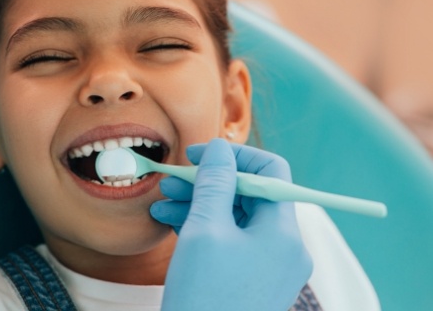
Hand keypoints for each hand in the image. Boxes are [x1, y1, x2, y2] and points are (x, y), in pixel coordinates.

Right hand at [151, 139, 311, 310]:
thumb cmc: (206, 298)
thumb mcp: (205, 231)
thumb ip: (215, 184)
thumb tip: (221, 150)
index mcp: (282, 232)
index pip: (270, 172)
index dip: (234, 156)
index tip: (198, 155)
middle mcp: (282, 247)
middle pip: (249, 195)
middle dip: (209, 182)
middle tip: (172, 179)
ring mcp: (268, 266)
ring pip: (235, 218)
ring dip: (200, 204)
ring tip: (162, 201)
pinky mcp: (250, 279)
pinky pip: (230, 241)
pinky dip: (203, 228)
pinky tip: (170, 222)